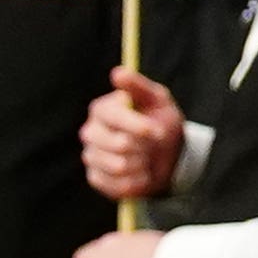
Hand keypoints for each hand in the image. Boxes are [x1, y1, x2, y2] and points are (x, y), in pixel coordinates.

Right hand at [83, 68, 183, 198]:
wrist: (166, 155)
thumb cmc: (160, 122)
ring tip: (147, 158)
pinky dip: (137, 181)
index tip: (158, 132)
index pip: (113, 117)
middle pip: (116, 144)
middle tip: (152, 145)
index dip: (137, 126)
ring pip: (118, 166)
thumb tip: (117, 72)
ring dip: (142, 164)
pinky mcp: (96, 179)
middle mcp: (90, 132)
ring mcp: (91, 157)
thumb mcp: (157, 100)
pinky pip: (118, 185)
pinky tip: (142, 172)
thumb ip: (138, 86)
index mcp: (102, 109)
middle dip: (142, 147)